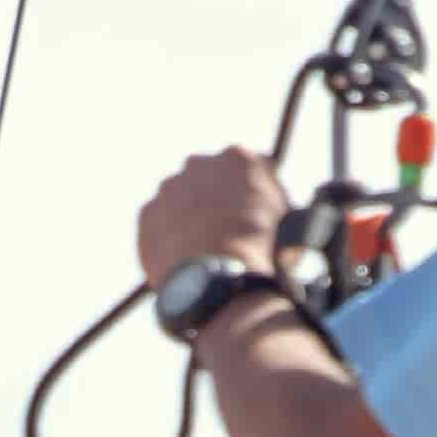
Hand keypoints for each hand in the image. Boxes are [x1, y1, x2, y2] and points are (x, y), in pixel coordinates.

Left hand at [135, 146, 289, 286]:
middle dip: (213, 199)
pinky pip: (160, 224)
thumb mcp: (288, 219)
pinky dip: (169, 238)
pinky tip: (186, 259)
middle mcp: (200, 164)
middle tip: (223, 231)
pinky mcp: (148, 213)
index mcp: (238, 158)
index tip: (248, 213)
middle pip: (207, 179)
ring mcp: (170, 187)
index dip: (247, 194)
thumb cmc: (262, 253)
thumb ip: (274, 199)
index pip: (243, 168)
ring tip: (204, 251)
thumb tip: (270, 207)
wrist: (221, 279)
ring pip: (180, 200)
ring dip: (189, 218)